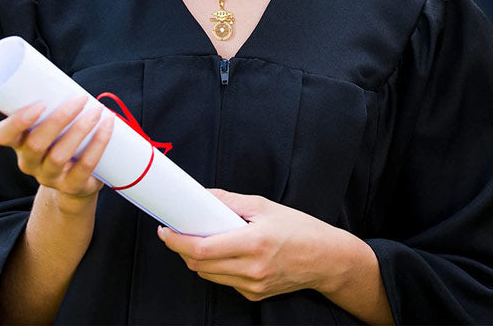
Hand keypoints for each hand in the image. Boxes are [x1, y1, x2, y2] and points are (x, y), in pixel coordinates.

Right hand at [0, 96, 113, 211]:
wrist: (74, 184)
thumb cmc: (60, 142)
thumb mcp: (49, 126)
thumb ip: (50, 104)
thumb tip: (48, 72)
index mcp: (19, 144)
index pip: (3, 136)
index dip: (17, 122)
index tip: (40, 104)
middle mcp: (29, 163)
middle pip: (36, 143)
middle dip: (59, 119)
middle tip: (80, 99)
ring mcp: (49, 177)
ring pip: (59, 156)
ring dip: (80, 129)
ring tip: (97, 111)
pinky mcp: (72, 186)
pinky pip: (85, 166)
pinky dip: (99, 143)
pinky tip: (108, 126)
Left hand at [158, 190, 362, 301]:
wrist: (326, 258)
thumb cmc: (299, 229)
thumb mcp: (264, 206)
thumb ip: (230, 202)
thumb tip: (204, 196)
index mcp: (254, 243)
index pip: (203, 249)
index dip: (177, 241)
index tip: (166, 230)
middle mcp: (252, 270)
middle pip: (199, 265)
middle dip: (183, 248)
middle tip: (178, 230)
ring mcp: (253, 286)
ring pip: (208, 275)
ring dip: (197, 258)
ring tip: (201, 238)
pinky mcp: (254, 295)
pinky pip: (224, 281)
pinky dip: (216, 267)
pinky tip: (225, 252)